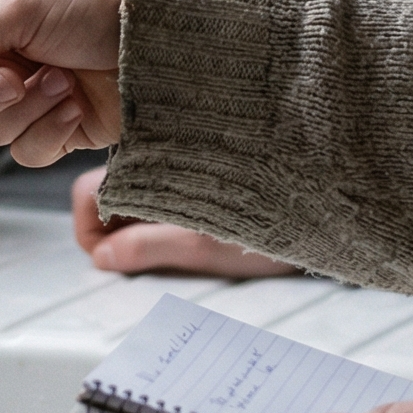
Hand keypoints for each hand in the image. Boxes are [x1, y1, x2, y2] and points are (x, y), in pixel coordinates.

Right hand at [0, 0, 123, 165]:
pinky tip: (75, 109)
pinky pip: (21, 149)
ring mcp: (23, 90)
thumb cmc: (99, 2)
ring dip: (22, 110)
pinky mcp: (52, 126)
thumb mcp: (21, 4)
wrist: (163, 44)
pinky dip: (48, 132)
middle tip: (17, 75)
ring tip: (59, 84)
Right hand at [72, 167, 299, 277]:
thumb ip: (148, 248)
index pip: (88, 192)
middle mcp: (159, 152)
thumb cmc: (274, 215)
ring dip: (135, 223)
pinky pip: (158, 190)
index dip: (90, 233)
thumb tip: (104, 257)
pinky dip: (157, 214)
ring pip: (131, 191)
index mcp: (151, 163)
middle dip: (112, 230)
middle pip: (106, 190)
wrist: (323, 196)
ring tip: (168, 247)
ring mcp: (176, 160)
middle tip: (135, 259)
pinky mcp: (194, 168)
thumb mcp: (204, 243)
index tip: (108, 260)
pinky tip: (185, 230)